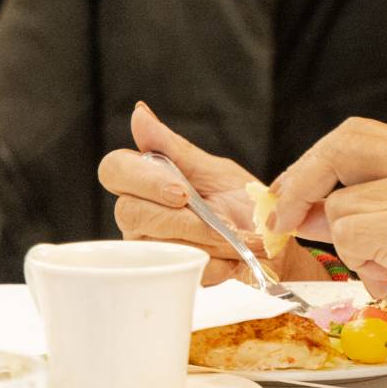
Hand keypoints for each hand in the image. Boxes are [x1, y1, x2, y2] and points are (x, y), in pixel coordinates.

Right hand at [98, 103, 330, 284]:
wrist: (272, 243)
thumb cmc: (242, 203)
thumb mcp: (214, 171)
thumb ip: (174, 148)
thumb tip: (139, 112)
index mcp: (147, 181)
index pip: (114, 169)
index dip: (142, 180)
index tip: (182, 192)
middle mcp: (139, 213)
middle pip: (131, 213)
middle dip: (186, 221)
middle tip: (222, 223)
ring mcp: (148, 247)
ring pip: (159, 244)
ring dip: (209, 241)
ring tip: (236, 237)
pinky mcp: (166, 274)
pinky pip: (181, 269)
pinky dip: (216, 262)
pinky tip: (232, 257)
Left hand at [272, 118, 386, 350]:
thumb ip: (358, 210)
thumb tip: (296, 208)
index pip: (356, 134)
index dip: (313, 160)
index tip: (289, 192)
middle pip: (339, 149)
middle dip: (301, 183)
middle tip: (283, 219)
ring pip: (339, 208)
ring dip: (350, 246)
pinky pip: (349, 237)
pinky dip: (360, 264)